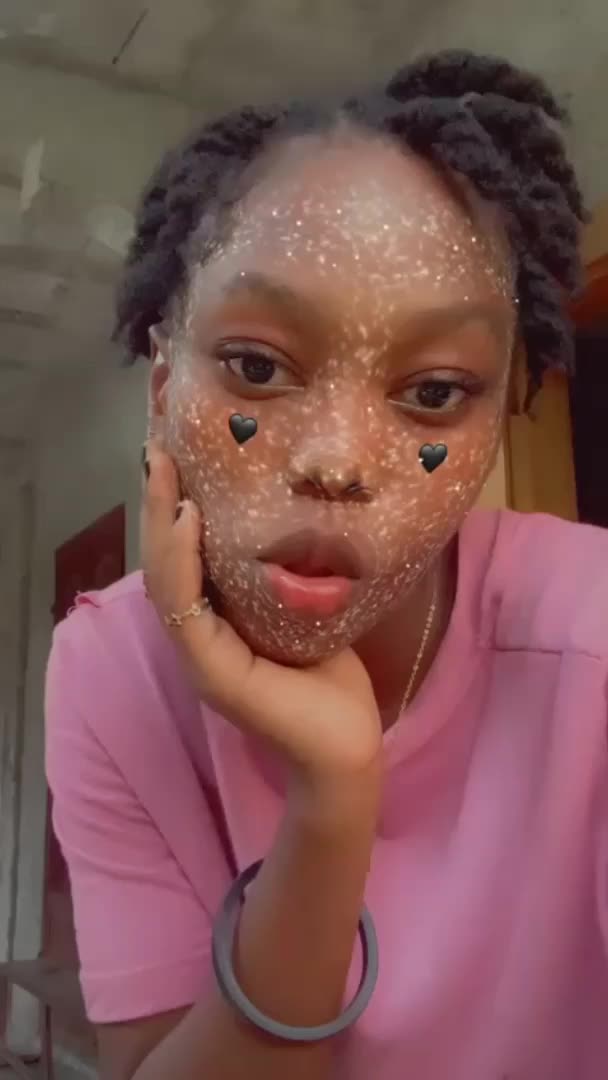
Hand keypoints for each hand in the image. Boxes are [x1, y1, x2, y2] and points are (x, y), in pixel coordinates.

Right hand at [141, 441, 382, 781]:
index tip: (176, 456)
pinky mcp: (213, 672)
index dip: (172, 510)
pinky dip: (183, 562)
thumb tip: (290, 515)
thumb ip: (285, 576)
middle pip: (163, 563)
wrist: (347, 748)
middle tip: (157, 448)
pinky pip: (187, 610)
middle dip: (158, 504)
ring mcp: (200, 657)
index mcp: (216, 625)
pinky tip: (188, 520)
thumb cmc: (333, 684)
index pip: (181, 560)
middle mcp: (198, 638)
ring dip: (161, 523)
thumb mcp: (306, 612)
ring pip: (165, 580)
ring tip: (164, 471)